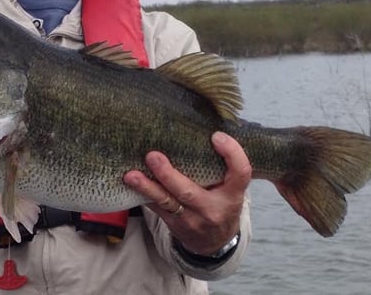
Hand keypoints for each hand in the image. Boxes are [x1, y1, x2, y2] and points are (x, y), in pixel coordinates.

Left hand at [123, 131, 250, 255]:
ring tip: (131, 175)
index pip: (240, 173)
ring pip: (167, 203)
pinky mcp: (174, 225)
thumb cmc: (221, 203)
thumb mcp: (231, 187)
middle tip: (153, 156)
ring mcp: (191, 220)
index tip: (216, 136)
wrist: (215, 242)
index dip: (231, 153)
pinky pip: (156, 208)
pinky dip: (143, 194)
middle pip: (189, 192)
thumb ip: (223, 165)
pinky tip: (130, 182)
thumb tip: (204, 128)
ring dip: (147, 188)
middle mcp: (212, 209)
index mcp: (232, 194)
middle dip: (168, 175)